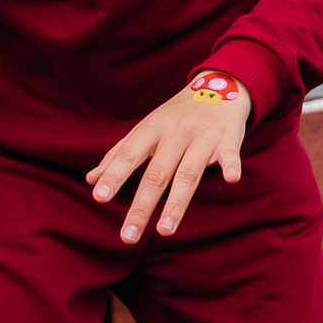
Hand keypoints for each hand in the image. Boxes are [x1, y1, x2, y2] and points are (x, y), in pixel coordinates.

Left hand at [88, 74, 250, 243]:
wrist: (220, 85)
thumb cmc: (177, 115)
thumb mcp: (147, 128)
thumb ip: (120, 154)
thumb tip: (91, 180)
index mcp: (152, 128)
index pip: (129, 155)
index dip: (114, 175)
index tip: (99, 197)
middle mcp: (175, 132)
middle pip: (157, 173)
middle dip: (142, 206)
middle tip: (128, 237)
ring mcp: (202, 136)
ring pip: (188, 173)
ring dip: (176, 204)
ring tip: (164, 231)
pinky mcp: (227, 139)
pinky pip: (230, 154)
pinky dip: (231, 165)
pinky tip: (232, 180)